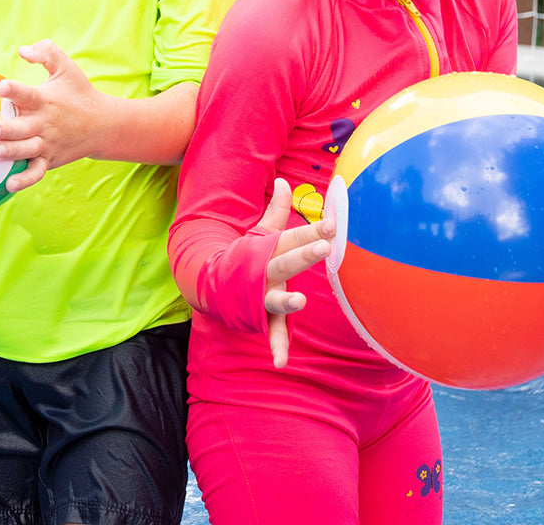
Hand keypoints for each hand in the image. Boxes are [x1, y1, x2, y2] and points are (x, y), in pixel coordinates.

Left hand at [0, 39, 105, 191]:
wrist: (104, 125)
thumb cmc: (79, 93)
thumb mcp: (67, 68)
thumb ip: (47, 52)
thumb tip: (22, 51)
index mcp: (45, 100)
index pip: (27, 94)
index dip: (14, 90)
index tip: (1, 87)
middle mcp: (44, 123)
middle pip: (22, 128)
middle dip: (6, 130)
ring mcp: (47, 143)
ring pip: (26, 150)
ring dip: (11, 152)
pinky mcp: (49, 159)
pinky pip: (36, 172)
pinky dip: (25, 180)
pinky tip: (9, 185)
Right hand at [258, 179, 335, 368]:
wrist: (210, 281)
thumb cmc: (245, 255)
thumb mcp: (260, 231)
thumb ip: (276, 209)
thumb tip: (284, 181)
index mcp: (269, 249)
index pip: (294, 235)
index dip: (314, 228)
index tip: (333, 222)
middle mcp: (266, 271)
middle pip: (286, 260)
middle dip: (304, 252)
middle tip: (324, 245)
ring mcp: (262, 295)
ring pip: (276, 298)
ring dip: (287, 299)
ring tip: (300, 300)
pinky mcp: (262, 316)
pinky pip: (272, 333)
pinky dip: (276, 347)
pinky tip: (281, 362)